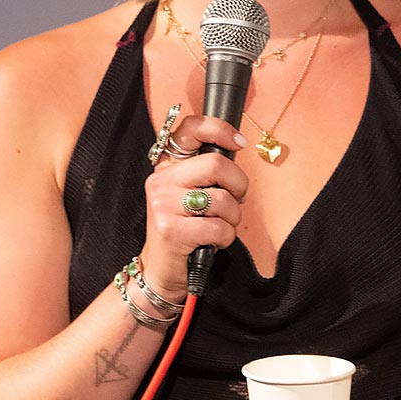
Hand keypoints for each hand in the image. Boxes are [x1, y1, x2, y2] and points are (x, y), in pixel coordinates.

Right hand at [141, 113, 249, 299]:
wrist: (160, 270)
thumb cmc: (184, 230)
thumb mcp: (189, 194)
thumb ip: (206, 172)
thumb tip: (237, 151)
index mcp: (167, 166)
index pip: (191, 128)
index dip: (220, 129)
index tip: (239, 143)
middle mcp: (161, 180)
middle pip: (217, 164)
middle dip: (239, 185)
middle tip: (236, 200)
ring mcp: (163, 204)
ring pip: (222, 199)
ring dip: (232, 218)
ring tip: (218, 227)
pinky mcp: (171, 230)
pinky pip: (218, 228)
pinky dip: (225, 238)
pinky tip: (212, 242)